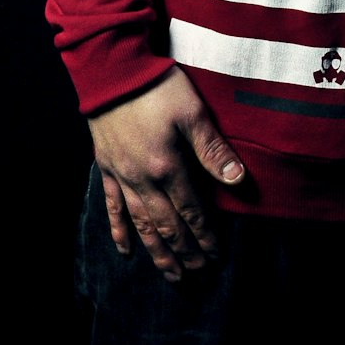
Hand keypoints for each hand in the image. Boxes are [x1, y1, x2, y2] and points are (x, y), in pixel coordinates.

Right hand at [88, 66, 244, 280]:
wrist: (111, 70)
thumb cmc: (156, 86)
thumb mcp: (192, 112)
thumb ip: (213, 149)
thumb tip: (238, 180)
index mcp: (168, 167)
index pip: (191, 211)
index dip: (205, 235)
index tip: (216, 255)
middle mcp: (143, 180)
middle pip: (167, 225)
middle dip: (185, 251)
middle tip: (199, 273)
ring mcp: (122, 176)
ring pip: (141, 224)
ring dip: (157, 251)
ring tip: (170, 274)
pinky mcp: (106, 167)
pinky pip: (112, 207)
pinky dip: (119, 230)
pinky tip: (126, 250)